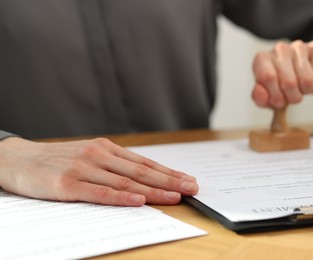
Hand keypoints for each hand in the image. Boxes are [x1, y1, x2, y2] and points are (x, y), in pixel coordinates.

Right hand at [0, 137, 197, 205]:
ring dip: (154, 190)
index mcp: (106, 149)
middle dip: (170, 180)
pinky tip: (139, 202)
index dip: (169, 172)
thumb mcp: (89, 156)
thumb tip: (143, 179)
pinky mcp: (67, 185)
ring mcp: (83, 169)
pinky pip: (100, 192)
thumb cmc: (57, 160)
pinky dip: (121, 198)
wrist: (16, 158)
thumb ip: (113, 166)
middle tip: (192, 188)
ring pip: (126, 182)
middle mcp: (99, 156)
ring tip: (176, 196)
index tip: (188, 180)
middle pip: (141, 171)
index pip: (144, 163)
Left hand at [252, 40, 312, 107]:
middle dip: (291, 97)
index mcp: (262, 59)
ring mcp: (298, 46)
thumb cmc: (280, 87)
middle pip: (288, 82)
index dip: (275, 96)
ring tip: (300, 88)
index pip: (268, 77)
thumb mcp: (267, 97)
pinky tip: (311, 80)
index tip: (278, 101)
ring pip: (307, 80)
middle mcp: (279, 49)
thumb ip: (260, 97)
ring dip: (304, 92)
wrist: (302, 76)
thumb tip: (259, 92)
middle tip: (291, 96)